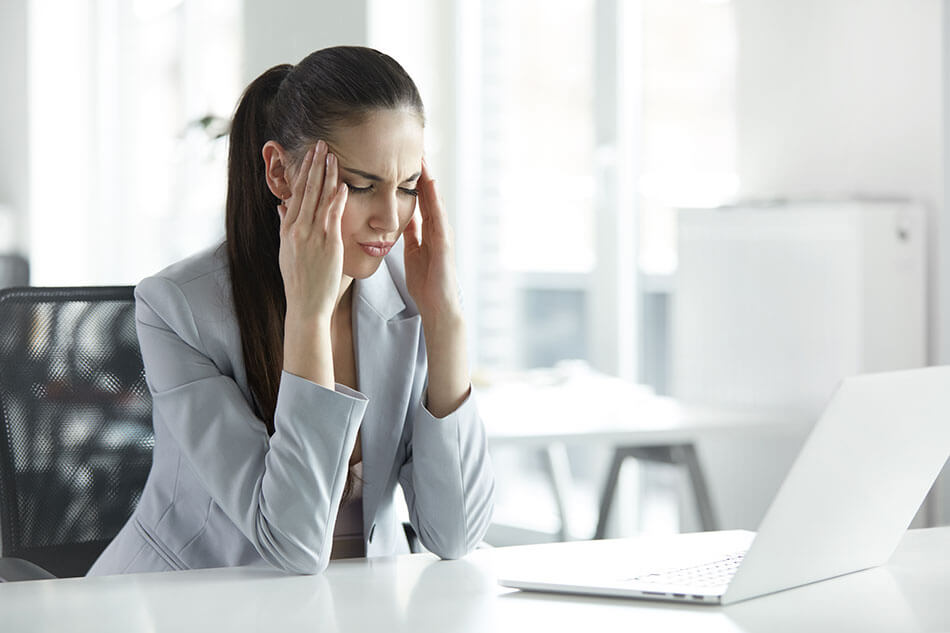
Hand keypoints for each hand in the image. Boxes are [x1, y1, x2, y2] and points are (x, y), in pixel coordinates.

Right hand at [277, 140, 347, 323]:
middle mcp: (297, 229)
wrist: (305, 305)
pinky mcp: (327, 245)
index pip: (296, 193)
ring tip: (332, 155)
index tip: (310, 155)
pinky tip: (342, 184)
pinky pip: (333, 217)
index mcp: (287, 229)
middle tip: (320, 144)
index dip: (303, 172)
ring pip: (319, 199)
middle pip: (306, 190)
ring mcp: (312, 236)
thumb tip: (281, 208)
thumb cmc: (299, 281)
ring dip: (326, 175)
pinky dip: (337, 199)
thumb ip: (285, 227)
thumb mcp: (285, 251)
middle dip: (314, 165)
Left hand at [404, 160, 470, 416]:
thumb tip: (405, 217)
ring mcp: (443, 234)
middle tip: (416, 147)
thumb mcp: (413, 252)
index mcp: (427, 230)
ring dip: (430, 180)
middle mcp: (438, 228)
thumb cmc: (426, 282)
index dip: (412, 179)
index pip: (419, 199)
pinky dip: (434, 200)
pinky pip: (438, 216)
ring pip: (436, 201)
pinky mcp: (445, 244)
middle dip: (423, 172)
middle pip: (430, 195)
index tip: (403, 159)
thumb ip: (411, 234)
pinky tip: (429, 186)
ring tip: (423, 158)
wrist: (437, 306)